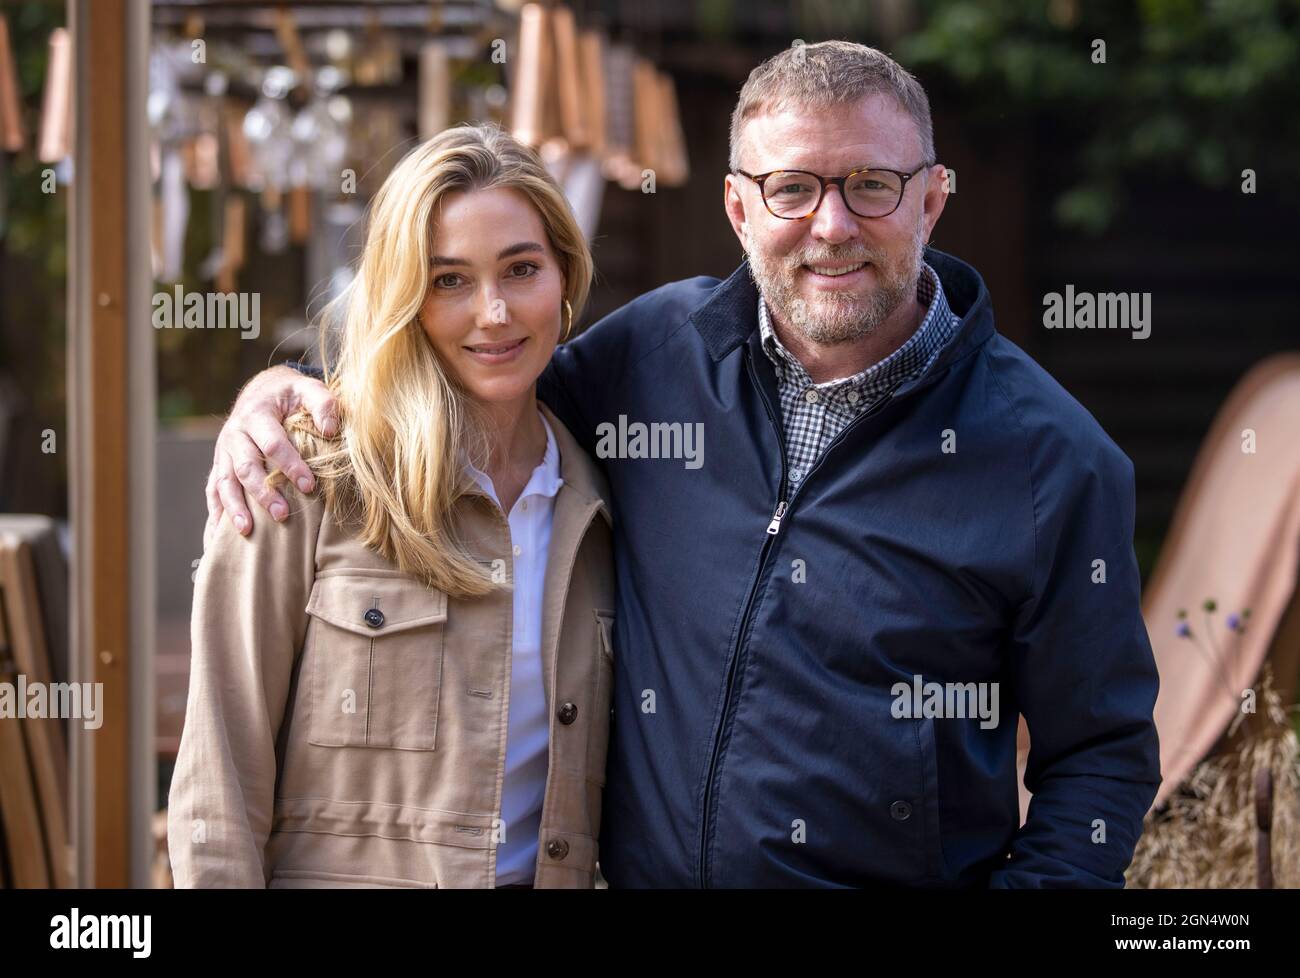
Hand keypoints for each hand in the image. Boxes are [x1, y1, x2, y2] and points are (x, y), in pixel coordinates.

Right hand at [205, 365, 336, 540]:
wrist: (262, 391)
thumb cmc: (291, 396)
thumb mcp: (308, 389)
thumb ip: (322, 403)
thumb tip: (331, 428)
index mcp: (256, 415)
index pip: (272, 444)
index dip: (289, 465)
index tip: (309, 486)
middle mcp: (234, 435)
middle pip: (245, 467)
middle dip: (263, 492)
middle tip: (283, 515)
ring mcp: (223, 453)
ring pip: (224, 482)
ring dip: (234, 507)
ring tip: (247, 531)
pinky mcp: (220, 466)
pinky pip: (213, 492)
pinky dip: (215, 516)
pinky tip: (217, 540)